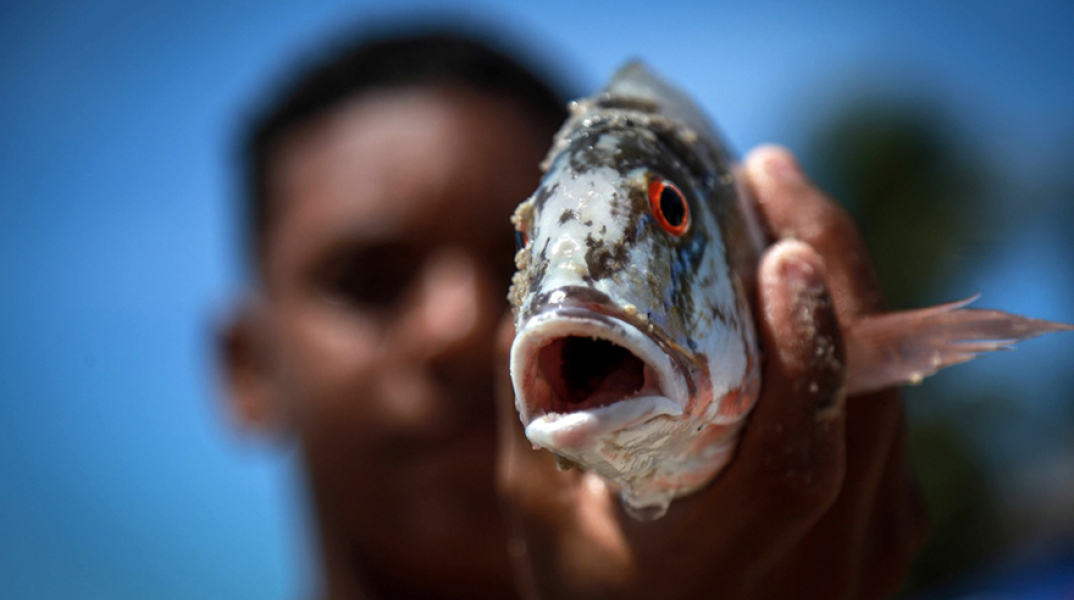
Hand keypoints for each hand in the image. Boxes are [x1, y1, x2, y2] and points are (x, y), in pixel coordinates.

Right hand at [495, 146, 926, 599]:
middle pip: (861, 402)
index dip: (800, 355)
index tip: (782, 255)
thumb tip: (531, 288)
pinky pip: (886, 407)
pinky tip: (802, 286)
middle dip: (828, 265)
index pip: (791, 464)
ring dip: (844, 285)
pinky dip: (851, 332)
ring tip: (780, 207)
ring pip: (887, 391)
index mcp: (718, 568)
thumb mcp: (545, 518)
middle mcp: (818, 567)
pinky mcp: (894, 524)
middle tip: (767, 173)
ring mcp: (873, 549)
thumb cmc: (597, 594)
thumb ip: (538, 411)